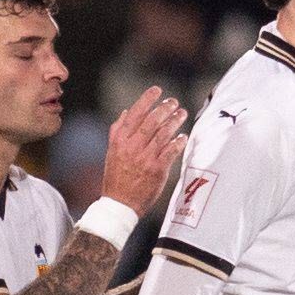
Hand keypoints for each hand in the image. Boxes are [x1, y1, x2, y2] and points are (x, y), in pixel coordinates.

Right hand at [99, 87, 187, 213]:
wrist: (119, 204)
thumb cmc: (116, 177)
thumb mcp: (111, 152)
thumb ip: (117, 131)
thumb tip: (126, 112)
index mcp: (120, 140)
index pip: (135, 114)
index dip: (147, 99)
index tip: (157, 90)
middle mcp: (132, 147)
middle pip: (151, 120)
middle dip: (165, 108)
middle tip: (174, 102)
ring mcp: (145, 158)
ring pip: (163, 133)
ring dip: (174, 121)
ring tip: (182, 113)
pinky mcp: (157, 170)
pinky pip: (171, 151)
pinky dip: (178, 142)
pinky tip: (183, 136)